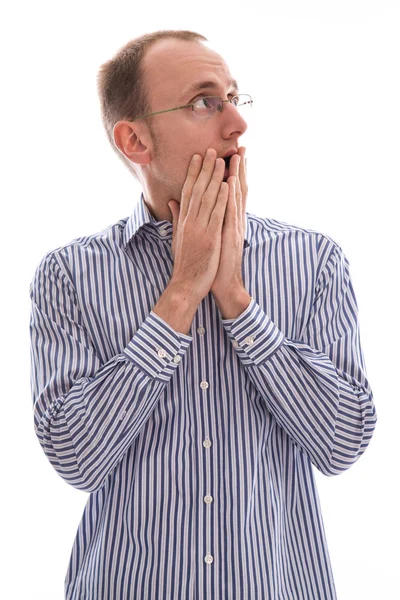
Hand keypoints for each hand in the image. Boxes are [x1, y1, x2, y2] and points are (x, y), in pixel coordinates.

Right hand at [168, 148, 228, 303]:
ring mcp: (199, 228)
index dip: (194, 173)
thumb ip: (176, 218)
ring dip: (215, 177)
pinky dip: (222, 198)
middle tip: (211, 149)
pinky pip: (217, 214)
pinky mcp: (209, 238)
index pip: (188, 191)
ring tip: (222, 160)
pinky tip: (227, 185)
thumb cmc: (184, 264)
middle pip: (198, 189)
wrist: (185, 285)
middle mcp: (190, 221)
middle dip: (205, 168)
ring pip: (208, 198)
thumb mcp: (177, 238)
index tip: (198, 157)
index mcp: (183, 221)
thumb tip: (172, 202)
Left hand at [210, 146, 247, 300]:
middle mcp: (234, 221)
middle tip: (240, 147)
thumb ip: (205, 222)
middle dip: (239, 168)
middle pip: (237, 190)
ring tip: (237, 157)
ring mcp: (234, 228)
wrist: (224, 285)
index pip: (230, 193)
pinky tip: (230, 184)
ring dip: (237, 176)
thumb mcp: (209, 239)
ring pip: (236, 198)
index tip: (229, 155)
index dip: (230, 174)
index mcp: (228, 221)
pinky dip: (230, 198)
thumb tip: (196, 209)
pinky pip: (230, 214)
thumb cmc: (215, 263)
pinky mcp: (231, 236)